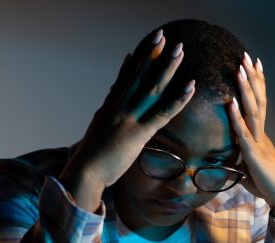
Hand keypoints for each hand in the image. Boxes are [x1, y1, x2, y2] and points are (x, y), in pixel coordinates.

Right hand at [60, 29, 194, 210]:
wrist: (84, 174)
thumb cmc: (92, 158)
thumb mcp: (99, 129)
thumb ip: (108, 110)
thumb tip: (113, 93)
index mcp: (110, 108)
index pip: (125, 79)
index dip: (137, 61)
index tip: (147, 45)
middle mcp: (118, 108)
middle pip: (138, 76)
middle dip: (151, 54)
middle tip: (163, 35)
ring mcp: (128, 119)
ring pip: (151, 88)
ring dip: (166, 67)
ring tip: (179, 49)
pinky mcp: (138, 134)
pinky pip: (163, 113)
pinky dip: (178, 98)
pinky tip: (190, 86)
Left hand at [227, 53, 274, 235]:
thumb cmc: (266, 184)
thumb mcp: (248, 166)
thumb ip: (238, 155)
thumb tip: (223, 154)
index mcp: (260, 135)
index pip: (259, 103)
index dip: (257, 83)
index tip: (253, 64)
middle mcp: (262, 134)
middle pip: (257, 100)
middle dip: (252, 78)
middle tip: (246, 56)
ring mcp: (259, 143)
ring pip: (252, 111)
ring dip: (245, 89)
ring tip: (239, 69)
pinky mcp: (254, 156)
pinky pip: (244, 133)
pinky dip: (236, 117)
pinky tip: (231, 102)